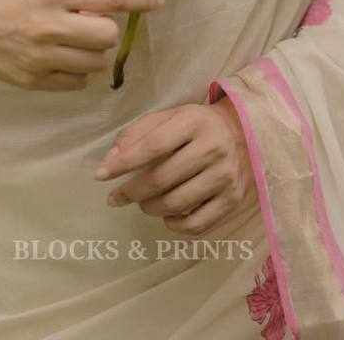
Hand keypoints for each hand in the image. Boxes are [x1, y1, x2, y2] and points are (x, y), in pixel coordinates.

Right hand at [0, 0, 164, 91]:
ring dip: (94, 55)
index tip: (157, 3)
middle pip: (107, 36)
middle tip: (92, 28)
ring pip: (95, 64)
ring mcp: (41, 57)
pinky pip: (76, 84)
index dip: (138, 1)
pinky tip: (62, 61)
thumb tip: (106, 7)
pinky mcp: (33, 81)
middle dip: (106, 32)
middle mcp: (49, 25)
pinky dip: (77, 74)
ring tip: (75, 45)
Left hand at [94, 99, 257, 235]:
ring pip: (176, 203)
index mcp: (193, 122)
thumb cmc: (195, 126)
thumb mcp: (169, 117)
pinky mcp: (232, 199)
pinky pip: (196, 224)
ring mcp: (224, 176)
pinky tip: (165, 215)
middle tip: (115, 197)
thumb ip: (138, 133)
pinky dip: (174, 225)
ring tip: (141, 203)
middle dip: (131, 191)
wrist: (242, 134)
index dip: (124, 163)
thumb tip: (111, 159)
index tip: (100, 175)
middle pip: (162, 178)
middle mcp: (212, 148)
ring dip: (149, 207)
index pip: (153, 145)